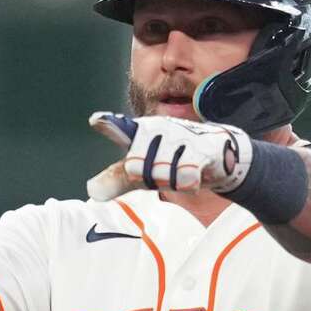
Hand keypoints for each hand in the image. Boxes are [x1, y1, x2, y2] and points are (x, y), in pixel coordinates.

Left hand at [86, 112, 252, 200]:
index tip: (95, 120)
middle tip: (166, 170)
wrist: (219, 153)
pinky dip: (189, 182)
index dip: (109, 125)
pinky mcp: (200, 148)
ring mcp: (180, 136)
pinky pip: (185, 177)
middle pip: (138, 170)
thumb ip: (118, 179)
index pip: (121, 130)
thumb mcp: (143, 171)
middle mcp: (159, 129)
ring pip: (161, 176)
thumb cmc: (173, 159)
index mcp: (141, 132)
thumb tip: (92, 190)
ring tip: (182, 168)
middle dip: (149, 179)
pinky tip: (196, 172)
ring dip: (172, 180)